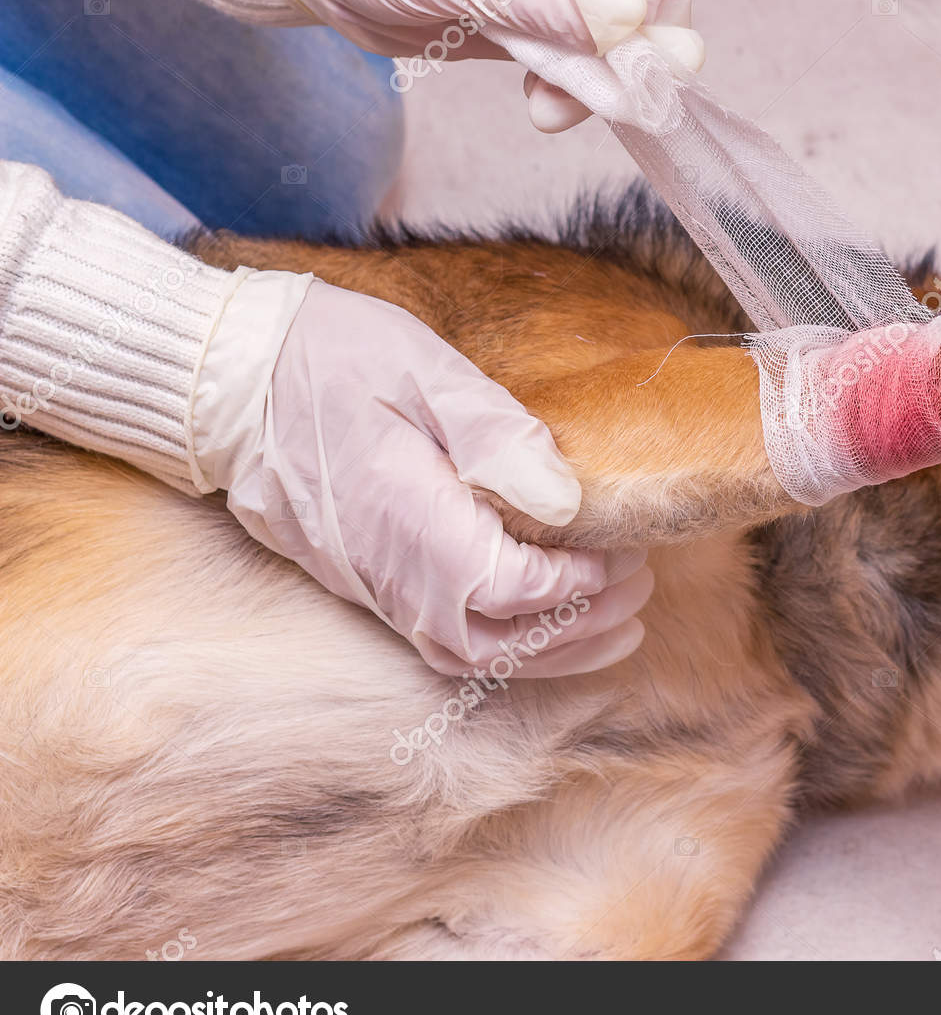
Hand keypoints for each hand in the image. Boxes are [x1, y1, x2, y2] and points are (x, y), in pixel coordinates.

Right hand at [195, 278, 652, 676]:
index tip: (623, 550)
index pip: (512, 589)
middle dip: (580, 630)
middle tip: (640, 593)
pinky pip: (439, 639)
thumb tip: (568, 500)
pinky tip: (541, 624)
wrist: (227, 377)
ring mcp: (372, 585)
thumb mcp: (425, 372)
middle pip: (497, 643)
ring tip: (615, 629)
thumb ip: (500, 437)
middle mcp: (389, 571)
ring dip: (547, 653)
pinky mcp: (364, 581)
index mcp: (410, 521)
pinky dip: (502, 645)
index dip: (579, 582)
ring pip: (468, 655)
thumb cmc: (327, 359)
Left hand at [249, 0, 704, 130]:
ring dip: (607, 79)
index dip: (652, 2)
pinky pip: (610, 54)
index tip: (619, 62)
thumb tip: (628, 23)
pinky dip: (586, 86)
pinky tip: (543, 96)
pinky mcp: (573, 5)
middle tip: (567, 96)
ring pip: (645, 27)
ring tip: (544, 103)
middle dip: (629, 51)